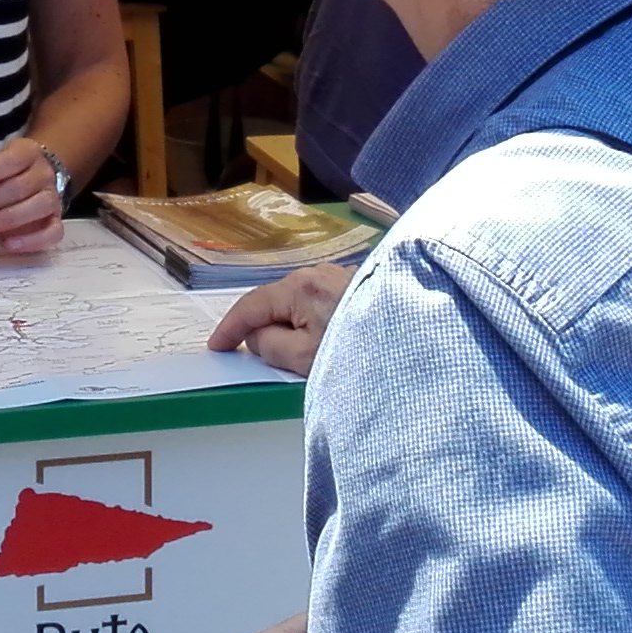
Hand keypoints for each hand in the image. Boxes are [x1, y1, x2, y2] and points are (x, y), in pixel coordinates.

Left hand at [0, 133, 65, 254]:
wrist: (35, 182)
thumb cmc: (4, 176)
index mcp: (27, 153)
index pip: (10, 160)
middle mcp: (44, 174)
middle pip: (19, 186)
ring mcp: (53, 198)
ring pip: (38, 207)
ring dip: (6, 219)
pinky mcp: (57, 222)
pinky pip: (53, 232)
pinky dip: (32, 240)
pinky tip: (8, 244)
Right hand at [208, 260, 355, 377]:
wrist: (415, 338)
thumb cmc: (358, 351)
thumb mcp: (304, 358)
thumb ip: (270, 345)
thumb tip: (257, 336)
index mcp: (299, 288)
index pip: (251, 305)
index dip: (229, 328)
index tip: (216, 346)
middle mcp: (317, 274)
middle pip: (274, 301)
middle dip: (261, 326)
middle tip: (250, 355)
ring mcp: (338, 277)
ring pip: (298, 302)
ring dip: (288, 324)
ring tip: (289, 353)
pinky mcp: (356, 286)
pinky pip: (318, 303)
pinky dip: (308, 320)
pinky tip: (317, 340)